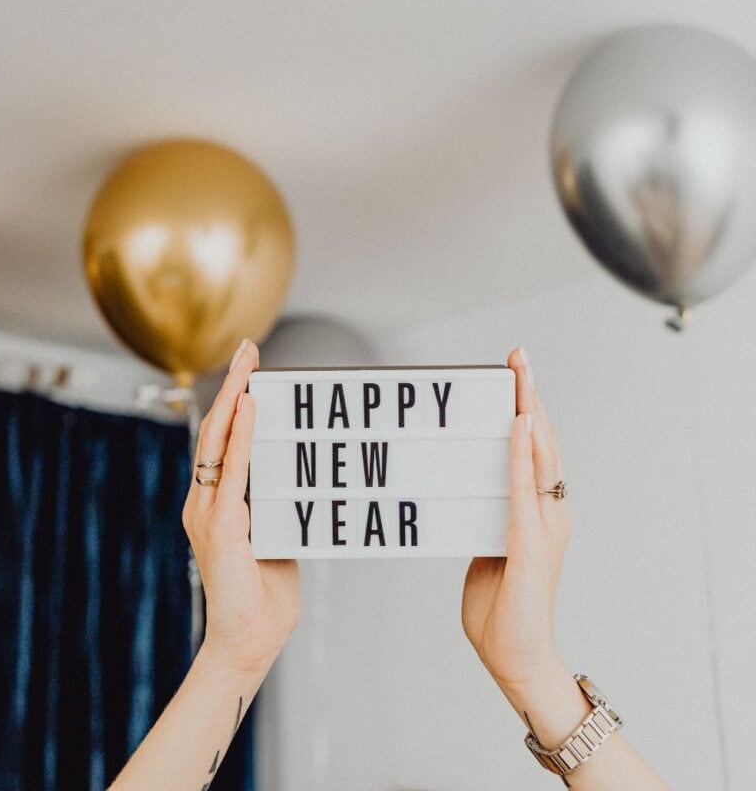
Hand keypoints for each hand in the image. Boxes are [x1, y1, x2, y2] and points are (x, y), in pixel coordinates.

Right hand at [181, 339, 300, 677]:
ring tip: (249, 365)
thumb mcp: (276, 539)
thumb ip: (279, 509)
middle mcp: (204, 502)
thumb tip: (302, 482)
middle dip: (232, 385)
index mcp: (216, 504)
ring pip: (217, 442)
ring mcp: (208, 513)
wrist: (248, 644)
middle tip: (249, 349)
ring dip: (233, 399)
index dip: (234, 402)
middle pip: (215, 430)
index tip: (251, 368)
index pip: (223, 441)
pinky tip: (247, 409)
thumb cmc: (265, 598)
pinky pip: (230, 470)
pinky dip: (238, 436)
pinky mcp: (219, 527)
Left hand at [462, 346, 569, 701]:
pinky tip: (519, 425)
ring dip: (529, 411)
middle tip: (518, 356)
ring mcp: (545, 527)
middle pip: (543, 441)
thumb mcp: (489, 551)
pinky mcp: (531, 544)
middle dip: (530, 395)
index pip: (536, 449)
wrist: (515, 661)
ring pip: (541, 455)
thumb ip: (486, 521)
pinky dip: (523, 454)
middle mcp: (550, 512)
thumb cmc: (500, 611)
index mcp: (539, 513)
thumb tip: (467, 496)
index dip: (528, 409)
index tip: (515, 373)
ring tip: (520, 375)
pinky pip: (525, 488)